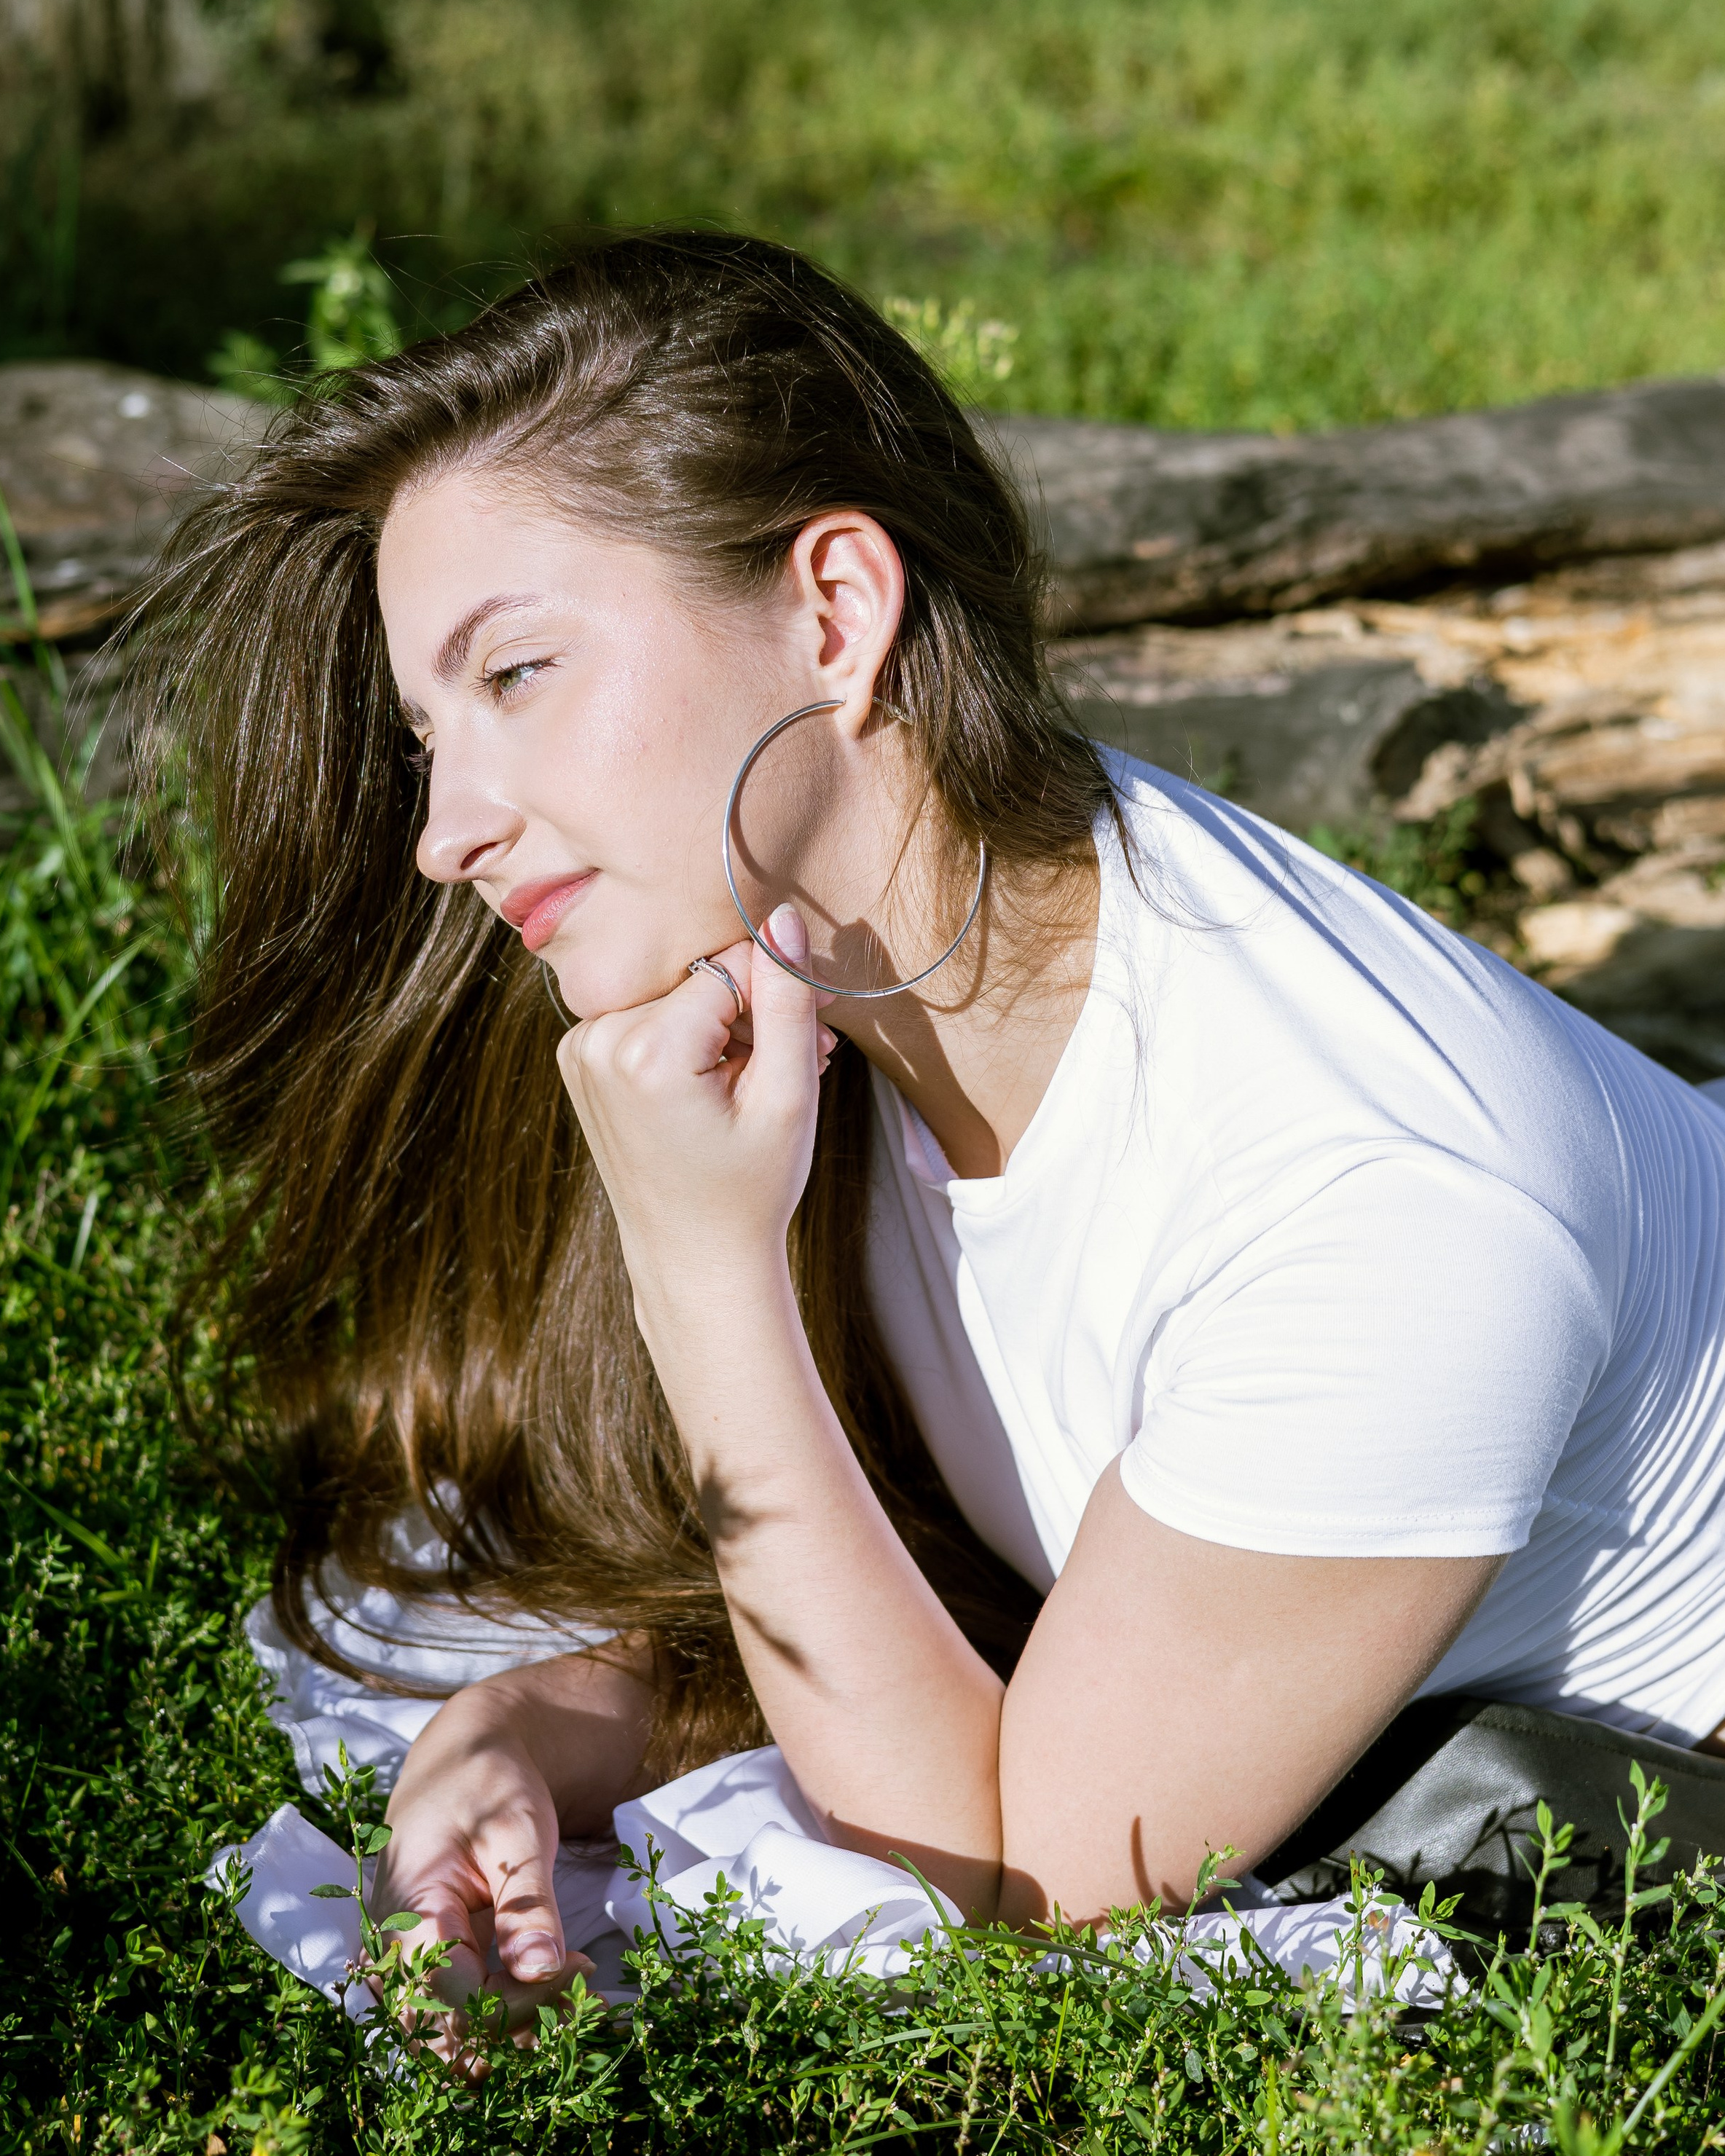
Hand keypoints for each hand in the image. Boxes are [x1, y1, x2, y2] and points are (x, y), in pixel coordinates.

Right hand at [367, 1649, 653, 2063]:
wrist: (462, 1757)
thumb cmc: (487, 1783)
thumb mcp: (518, 1830)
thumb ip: (527, 1904)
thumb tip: (541, 1970)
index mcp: (409, 1911)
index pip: (455, 1999)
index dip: (519, 2002)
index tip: (579, 1968)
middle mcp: (394, 1947)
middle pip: (445, 2031)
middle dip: (515, 2028)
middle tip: (582, 1993)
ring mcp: (404, 1958)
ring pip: (447, 2031)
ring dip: (510, 2029)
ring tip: (575, 1994)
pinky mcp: (425, 1959)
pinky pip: (454, 2008)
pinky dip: (502, 2012)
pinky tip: (552, 1988)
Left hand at [556, 908, 835, 1316]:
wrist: (694, 1261)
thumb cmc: (749, 1190)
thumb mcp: (788, 1095)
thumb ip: (786, 1001)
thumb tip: (783, 918)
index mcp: (644, 1051)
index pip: (731, 964)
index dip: (780, 991)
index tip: (813, 1035)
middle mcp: (596, 1040)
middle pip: (699, 974)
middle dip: (752, 1008)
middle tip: (799, 1057)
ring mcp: (579, 1049)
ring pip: (675, 991)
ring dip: (723, 1022)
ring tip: (757, 1078)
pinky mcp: (579, 1057)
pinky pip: (647, 1014)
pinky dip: (687, 1036)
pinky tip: (716, 1080)